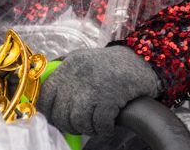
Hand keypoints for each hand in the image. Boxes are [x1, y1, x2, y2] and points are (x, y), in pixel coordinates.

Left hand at [38, 45, 160, 135]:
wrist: (143, 60)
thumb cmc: (111, 65)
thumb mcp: (83, 59)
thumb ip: (65, 73)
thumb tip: (46, 99)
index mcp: (70, 64)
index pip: (46, 93)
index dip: (48, 110)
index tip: (55, 117)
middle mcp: (78, 74)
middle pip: (61, 113)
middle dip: (69, 124)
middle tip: (80, 124)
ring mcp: (93, 87)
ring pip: (77, 122)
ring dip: (86, 128)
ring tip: (95, 123)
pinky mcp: (109, 99)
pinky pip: (98, 125)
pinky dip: (103, 129)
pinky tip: (108, 124)